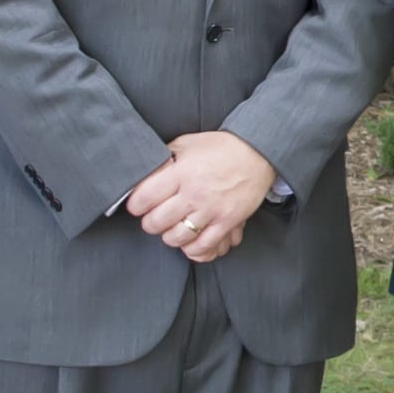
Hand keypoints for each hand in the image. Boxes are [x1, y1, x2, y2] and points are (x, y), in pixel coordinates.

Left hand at [124, 131, 277, 262]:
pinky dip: (193, 249)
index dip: (136, 204)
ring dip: (169, 237)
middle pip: (157, 221)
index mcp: (181, 172)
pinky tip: (190, 242)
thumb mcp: (187, 143)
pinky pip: (204, 246)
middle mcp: (194, 193)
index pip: (145, 197)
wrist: (257, 153)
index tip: (138, 205)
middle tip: (153, 219)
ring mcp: (211, 209)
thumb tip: (144, 171)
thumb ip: (165, 158)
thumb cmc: (220, 147)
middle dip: (150, 223)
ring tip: (171, 230)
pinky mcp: (227, 221)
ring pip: (178, 237)